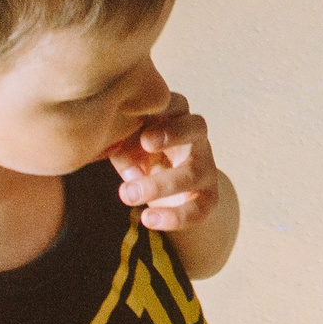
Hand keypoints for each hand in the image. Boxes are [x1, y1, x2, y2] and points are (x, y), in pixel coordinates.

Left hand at [114, 94, 219, 233]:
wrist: (173, 195)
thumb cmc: (144, 158)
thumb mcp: (128, 147)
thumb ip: (120, 143)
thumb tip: (114, 149)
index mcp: (176, 120)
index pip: (177, 103)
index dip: (162, 108)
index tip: (138, 117)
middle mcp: (196, 141)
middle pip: (197, 126)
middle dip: (173, 132)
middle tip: (146, 143)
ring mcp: (206, 170)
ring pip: (193, 173)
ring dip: (159, 184)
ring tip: (127, 194)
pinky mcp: (208, 200)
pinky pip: (197, 210)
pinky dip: (172, 217)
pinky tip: (147, 219)